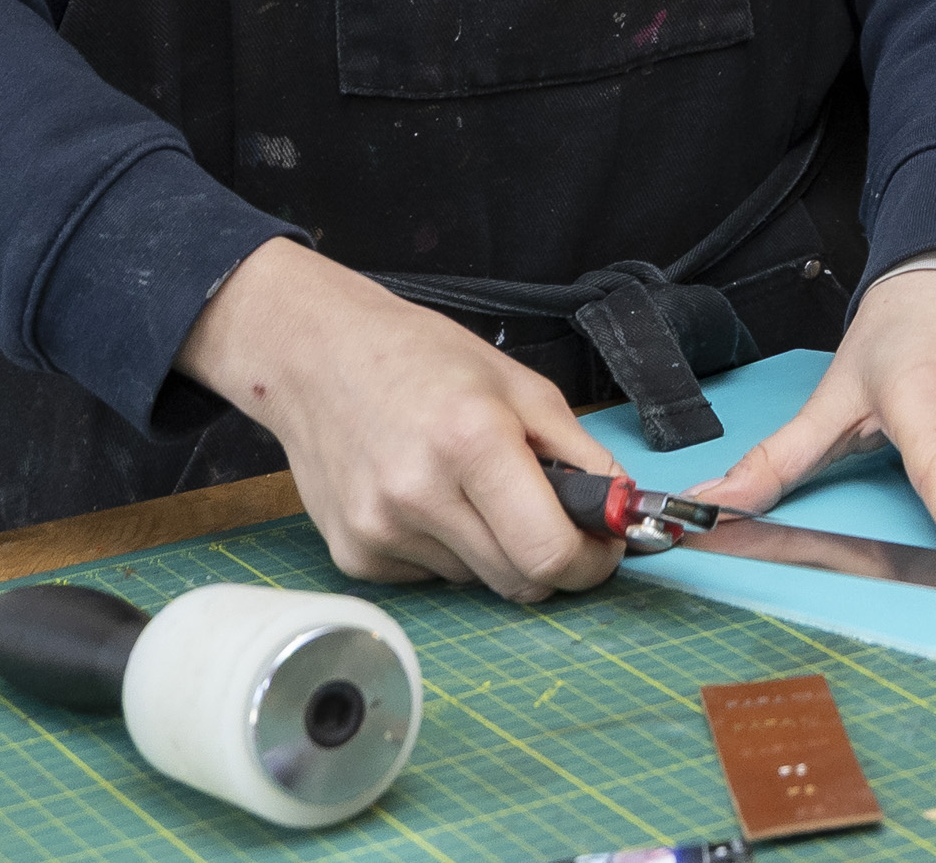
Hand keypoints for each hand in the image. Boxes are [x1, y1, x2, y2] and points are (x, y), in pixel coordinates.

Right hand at [175, 237, 614, 601]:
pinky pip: (431, 576)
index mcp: (472, 442)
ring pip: (477, 580)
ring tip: (470, 486)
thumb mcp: (521, 386)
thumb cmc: (420, 357)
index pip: (549, 554)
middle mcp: (419, 496)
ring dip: (494, 549)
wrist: (314, 355)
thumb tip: (621, 513)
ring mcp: (380, 532)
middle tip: (551, 518)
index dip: (591, 563)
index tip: (602, 549)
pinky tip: (427, 496)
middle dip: (551, 559)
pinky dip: (447, 548)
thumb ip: (581, 455)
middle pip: (519, 581)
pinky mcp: (353, 556)